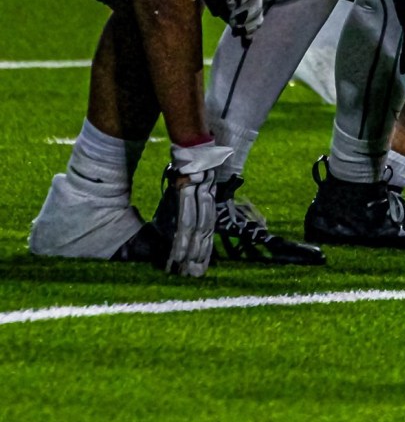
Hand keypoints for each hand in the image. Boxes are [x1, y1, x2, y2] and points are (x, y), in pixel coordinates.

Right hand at [164, 141, 232, 276]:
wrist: (194, 146)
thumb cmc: (190, 166)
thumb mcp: (193, 185)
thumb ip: (189, 201)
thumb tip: (178, 218)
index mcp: (208, 200)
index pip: (208, 229)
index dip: (205, 248)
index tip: (201, 266)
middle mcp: (207, 201)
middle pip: (205, 234)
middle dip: (200, 255)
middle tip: (195, 275)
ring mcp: (198, 199)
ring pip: (197, 231)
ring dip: (191, 251)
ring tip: (186, 268)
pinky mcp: (186, 195)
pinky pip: (185, 221)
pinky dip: (182, 239)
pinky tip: (179, 251)